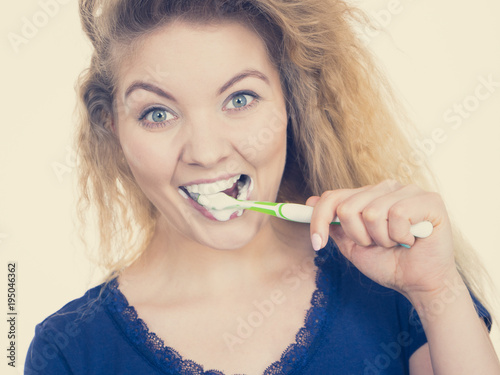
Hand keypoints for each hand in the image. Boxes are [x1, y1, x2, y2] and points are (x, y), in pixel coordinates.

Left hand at [306, 180, 458, 298]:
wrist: (419, 284)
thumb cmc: (389, 264)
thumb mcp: (353, 246)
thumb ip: (334, 225)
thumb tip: (311, 201)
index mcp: (368, 195)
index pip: (332, 197)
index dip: (319, 220)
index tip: (317, 244)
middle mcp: (386, 188)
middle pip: (348, 207)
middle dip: (358, 237)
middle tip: (376, 245)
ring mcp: (408, 190)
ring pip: (372, 213)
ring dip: (381, 239)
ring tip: (396, 243)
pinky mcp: (429, 199)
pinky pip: (398, 215)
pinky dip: (401, 236)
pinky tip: (412, 240)